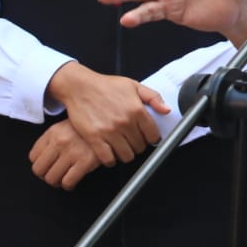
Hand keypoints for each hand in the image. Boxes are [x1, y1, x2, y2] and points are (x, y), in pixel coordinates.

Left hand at [29, 120, 102, 189]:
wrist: (110, 125)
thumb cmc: (88, 127)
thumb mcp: (66, 126)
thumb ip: (53, 139)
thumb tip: (44, 157)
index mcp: (53, 132)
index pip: (33, 156)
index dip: (40, 164)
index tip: (46, 166)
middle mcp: (60, 142)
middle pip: (39, 170)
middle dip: (46, 175)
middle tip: (54, 175)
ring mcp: (72, 152)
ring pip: (51, 178)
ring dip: (57, 182)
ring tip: (64, 178)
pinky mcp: (85, 161)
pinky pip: (68, 182)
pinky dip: (68, 185)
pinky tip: (73, 180)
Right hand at [43, 62, 169, 164]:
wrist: (80, 86)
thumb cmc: (106, 85)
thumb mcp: (133, 85)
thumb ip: (153, 97)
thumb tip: (166, 110)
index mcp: (137, 110)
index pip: (153, 136)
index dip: (151, 138)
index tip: (146, 137)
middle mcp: (125, 122)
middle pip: (139, 147)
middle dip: (137, 146)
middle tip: (131, 140)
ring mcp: (109, 131)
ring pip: (126, 156)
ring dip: (125, 154)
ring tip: (122, 147)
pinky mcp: (94, 138)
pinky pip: (108, 159)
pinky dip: (110, 160)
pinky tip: (109, 153)